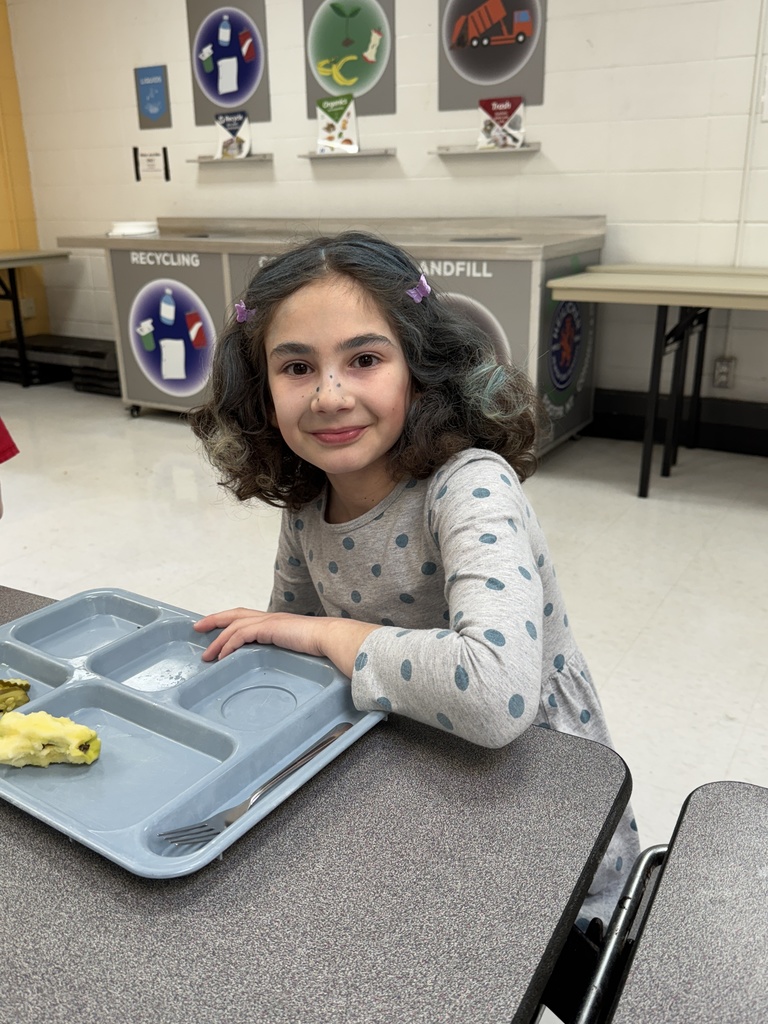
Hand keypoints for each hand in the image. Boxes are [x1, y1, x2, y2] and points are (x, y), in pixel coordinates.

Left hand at [194, 607, 380, 677]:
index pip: (246, 617)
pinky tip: (222, 657)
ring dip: (218, 640)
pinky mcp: (269, 628)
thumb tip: (282, 667)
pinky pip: (241, 635)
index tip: (214, 628)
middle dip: (214, 620)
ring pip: (234, 625)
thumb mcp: (298, 650)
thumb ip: (287, 653)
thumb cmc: (322, 646)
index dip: (228, 620)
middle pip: (235, 614)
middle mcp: (270, 618)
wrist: (332, 639)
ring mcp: (269, 621)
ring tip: (207, 655)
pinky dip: (229, 645)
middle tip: (197, 628)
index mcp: (276, 622)